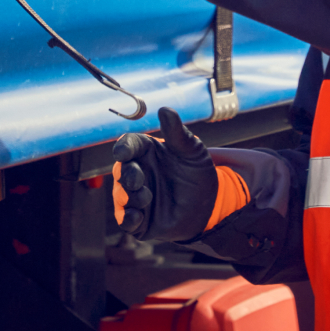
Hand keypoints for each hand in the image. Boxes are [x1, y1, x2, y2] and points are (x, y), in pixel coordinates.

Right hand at [111, 107, 218, 240]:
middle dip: (125, 174)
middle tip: (138, 179)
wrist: (209, 206)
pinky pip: (125, 220)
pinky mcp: (139, 220)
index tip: (123, 153)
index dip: (123, 148)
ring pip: (120, 195)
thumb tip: (165, 110)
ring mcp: (135, 196)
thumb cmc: (197, 173)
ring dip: (128, 196)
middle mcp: (137, 172)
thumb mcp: (192, 151)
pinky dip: (128, 219)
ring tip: (146, 197)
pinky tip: (138, 217)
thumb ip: (177, 133)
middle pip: (119, 170)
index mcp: (146, 152)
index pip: (127, 145)